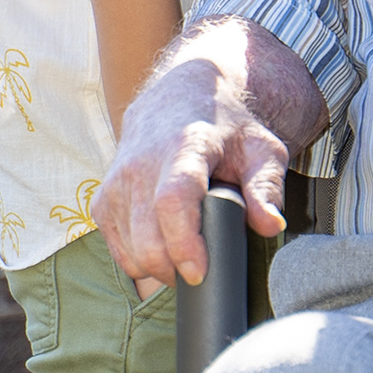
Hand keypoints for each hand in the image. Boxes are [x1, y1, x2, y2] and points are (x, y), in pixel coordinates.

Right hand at [93, 58, 290, 290]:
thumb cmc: (227, 130)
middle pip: (147, 236)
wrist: (179, 99)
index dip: (183, 242)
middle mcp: (141, 163)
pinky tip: (162, 248)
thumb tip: (270, 225)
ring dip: (158, 268)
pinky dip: (139, 261)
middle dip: (175, 269)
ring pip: (130, 250)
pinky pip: (116, 249)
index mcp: (184, 147)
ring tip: (185, 257)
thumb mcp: (261, 150)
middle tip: (203, 272)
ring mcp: (116, 182)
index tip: (199, 272)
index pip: (173, 200)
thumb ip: (268, 187)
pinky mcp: (102, 199)